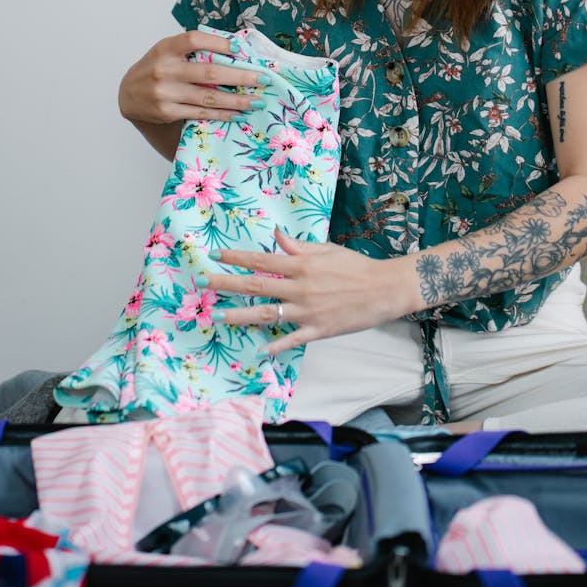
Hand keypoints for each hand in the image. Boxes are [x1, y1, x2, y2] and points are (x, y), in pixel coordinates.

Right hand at [118, 31, 268, 125]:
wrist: (128, 95)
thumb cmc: (156, 67)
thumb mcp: (167, 50)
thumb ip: (193, 48)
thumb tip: (236, 47)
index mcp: (166, 48)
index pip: (195, 40)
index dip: (220, 43)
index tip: (242, 49)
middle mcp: (165, 69)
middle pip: (210, 72)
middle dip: (241, 76)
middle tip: (264, 79)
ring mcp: (166, 92)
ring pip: (209, 96)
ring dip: (237, 100)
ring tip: (258, 101)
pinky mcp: (167, 112)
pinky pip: (201, 112)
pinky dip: (222, 113)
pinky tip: (238, 113)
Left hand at [204, 228, 415, 354]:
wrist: (384, 289)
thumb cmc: (356, 266)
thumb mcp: (326, 251)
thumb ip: (298, 247)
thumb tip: (275, 235)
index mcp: (301, 265)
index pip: (262, 260)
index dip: (237, 258)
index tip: (216, 255)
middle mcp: (300, 288)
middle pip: (256, 285)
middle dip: (226, 284)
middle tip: (202, 283)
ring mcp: (308, 311)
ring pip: (267, 314)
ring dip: (240, 315)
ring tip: (217, 316)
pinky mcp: (318, 330)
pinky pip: (292, 339)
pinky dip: (276, 345)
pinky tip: (260, 350)